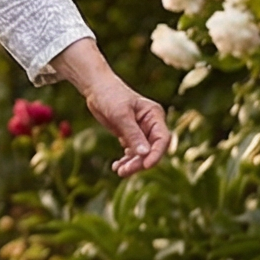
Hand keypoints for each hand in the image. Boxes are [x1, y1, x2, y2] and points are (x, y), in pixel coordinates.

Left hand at [51, 37, 173, 176]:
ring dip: (132, 164)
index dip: (156, 154)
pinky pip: (133, 152)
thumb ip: (132, 134)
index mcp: (155, 115)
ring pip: (142, 153)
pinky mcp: (131, 135)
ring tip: (119, 171)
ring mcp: (142, 131)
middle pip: (152, 149)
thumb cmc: (110, 96)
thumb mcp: (120, 114)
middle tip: (124, 171)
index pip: (163, 139)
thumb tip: (144, 154)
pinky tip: (116, 166)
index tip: (145, 165)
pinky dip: (127, 160)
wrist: (96, 88)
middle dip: (140, 162)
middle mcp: (151, 124)